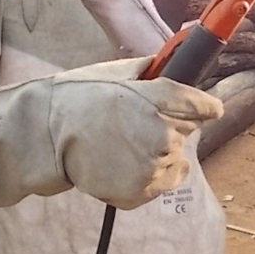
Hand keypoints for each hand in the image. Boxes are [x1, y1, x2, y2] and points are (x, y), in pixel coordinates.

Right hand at [49, 56, 223, 207]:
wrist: (46, 135)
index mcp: (161, 99)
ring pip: (177, 161)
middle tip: (138, 125)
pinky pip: (161, 183)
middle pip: (189, 133)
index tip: (194, 108)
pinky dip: (148, 177)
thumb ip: (153, 72)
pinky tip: (122, 164)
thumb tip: (173, 62)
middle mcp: (163, 133)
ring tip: (125, 146)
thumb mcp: (118, 73)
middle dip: (171, 128)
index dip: (201, 106)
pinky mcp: (141, 191)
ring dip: (160, 155)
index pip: (208, 108)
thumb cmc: (78, 98)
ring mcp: (153, 166)